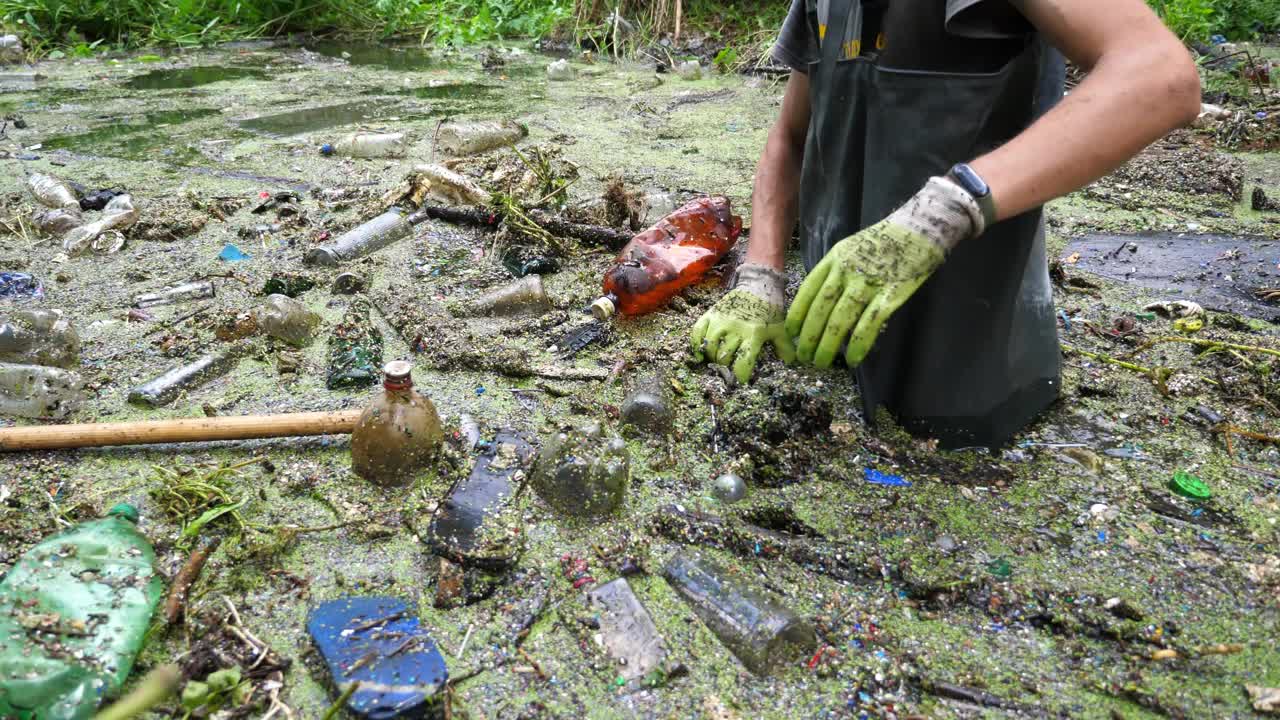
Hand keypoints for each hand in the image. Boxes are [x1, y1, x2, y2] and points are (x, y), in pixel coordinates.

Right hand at [690, 263, 795, 382]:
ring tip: (717, 360)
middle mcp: (735, 328)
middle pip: (724, 357)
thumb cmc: (769, 310)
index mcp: (754, 334)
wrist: (758, 285)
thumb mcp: (779, 328)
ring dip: (712, 357)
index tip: (741, 379)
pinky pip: (697, 331)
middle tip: (729, 368)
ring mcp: (721, 320)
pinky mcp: (711, 313)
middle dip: (726, 367)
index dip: (741, 374)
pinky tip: (699, 354)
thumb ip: (784, 346)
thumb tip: (790, 362)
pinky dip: (695, 344)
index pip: (744, 361)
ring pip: (710, 346)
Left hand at [785, 177, 982, 367]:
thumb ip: (836, 270)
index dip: (797, 314)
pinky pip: (870, 324)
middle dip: (809, 336)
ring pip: (840, 319)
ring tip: (821, 361)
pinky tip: (853, 359)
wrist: (922, 226)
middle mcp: (847, 270)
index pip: (808, 289)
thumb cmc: (886, 240)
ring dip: (828, 344)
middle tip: (804, 355)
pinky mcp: (891, 294)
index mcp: (835, 258)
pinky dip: (859, 344)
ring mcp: (869, 282)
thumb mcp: (852, 247)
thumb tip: (820, 301)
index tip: (791, 333)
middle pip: (821, 308)